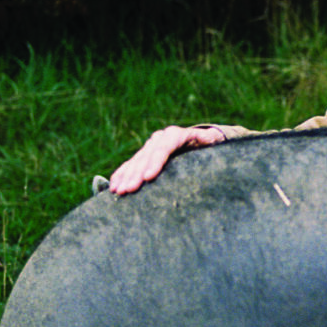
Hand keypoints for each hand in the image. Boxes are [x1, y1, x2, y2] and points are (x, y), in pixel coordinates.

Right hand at [106, 123, 230, 194]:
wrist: (198, 140)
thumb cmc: (208, 145)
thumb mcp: (212, 141)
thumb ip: (210, 139)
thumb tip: (212, 137)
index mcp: (176, 135)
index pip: (163, 148)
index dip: (155, 162)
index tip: (148, 178)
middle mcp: (160, 139)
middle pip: (146, 157)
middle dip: (135, 174)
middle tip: (128, 190)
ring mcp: (150, 146)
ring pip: (136, 162)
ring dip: (125, 177)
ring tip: (118, 191)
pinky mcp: (144, 155)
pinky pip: (130, 165)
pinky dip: (121, 175)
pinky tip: (113, 185)